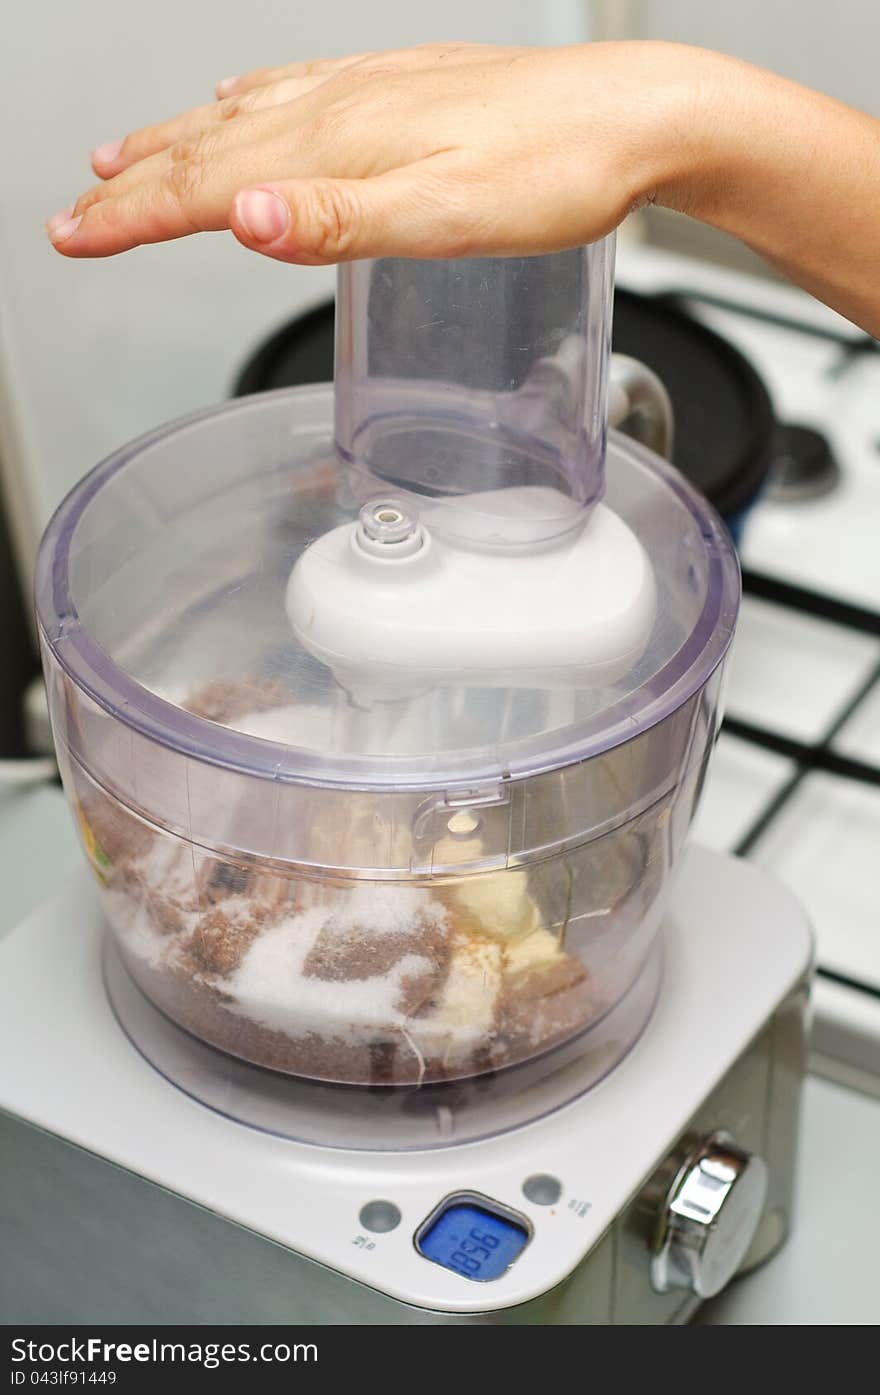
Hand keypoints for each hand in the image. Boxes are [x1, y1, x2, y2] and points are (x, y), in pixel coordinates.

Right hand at [45, 41, 707, 263]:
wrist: (637, 115)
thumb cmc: (560, 172)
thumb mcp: (452, 217)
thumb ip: (344, 223)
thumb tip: (247, 218)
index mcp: (341, 146)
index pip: (209, 188)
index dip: (133, 219)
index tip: (72, 237)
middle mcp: (344, 108)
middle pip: (209, 150)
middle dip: (133, 189)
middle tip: (73, 215)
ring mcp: (370, 93)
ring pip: (244, 119)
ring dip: (175, 144)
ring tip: (122, 160)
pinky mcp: (400, 89)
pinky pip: (296, 93)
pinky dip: (246, 106)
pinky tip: (239, 102)